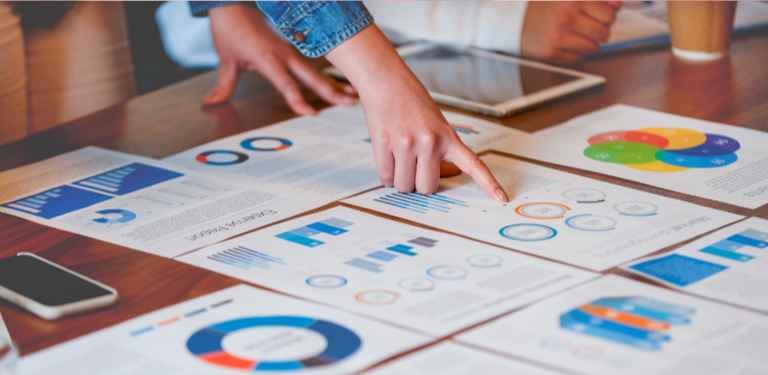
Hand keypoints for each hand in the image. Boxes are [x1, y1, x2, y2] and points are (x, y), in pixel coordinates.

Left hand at [205, 5, 356, 113]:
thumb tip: (211, 103)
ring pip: (315, 71)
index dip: (297, 100)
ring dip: (333, 83)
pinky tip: (338, 82)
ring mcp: (290, 51)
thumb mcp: (225, 60)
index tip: (310, 113)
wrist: (233, 4)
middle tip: (348, 102)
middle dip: (330, 91)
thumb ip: (223, 85)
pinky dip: (326, 75)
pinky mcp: (291, 48)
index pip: (286, 84)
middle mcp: (284, 55)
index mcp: (268, 59)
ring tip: (352, 95)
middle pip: (311, 77)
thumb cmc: (231, 29)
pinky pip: (310, 65)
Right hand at [326, 26, 508, 201]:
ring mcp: (405, 144)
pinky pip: (386, 177)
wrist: (386, 79)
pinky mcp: (383, 145)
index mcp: (447, 136)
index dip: (488, 183)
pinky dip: (387, 176)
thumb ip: (440, 148)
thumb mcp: (436, 122)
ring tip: (400, 159)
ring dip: (401, 179)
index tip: (501, 198)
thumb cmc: (410, 99)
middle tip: (415, 167)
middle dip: (420, 183)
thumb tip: (438, 176)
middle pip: (427, 187)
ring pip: (404, 185)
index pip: (473, 164)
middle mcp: (429, 141)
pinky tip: (389, 159)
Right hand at [521, 1, 621, 64]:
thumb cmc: (540, 9)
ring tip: (576, 37)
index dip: (608, 17)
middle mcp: (566, 19)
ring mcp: (559, 38)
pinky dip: (576, 54)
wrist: (512, 22)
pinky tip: (567, 45)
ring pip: (593, 48)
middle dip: (599, 31)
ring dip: (589, 44)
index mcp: (572, 1)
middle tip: (589, 28)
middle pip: (604, 33)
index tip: (601, 17)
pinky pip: (578, 59)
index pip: (609, 14)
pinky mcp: (552, 54)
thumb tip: (617, 6)